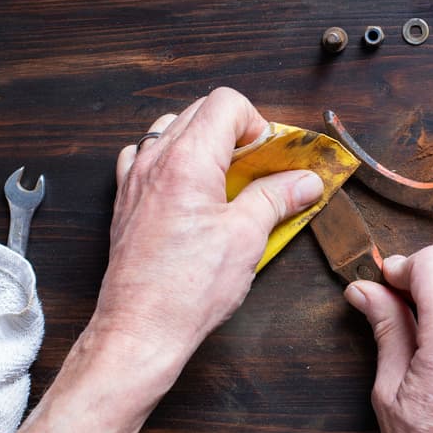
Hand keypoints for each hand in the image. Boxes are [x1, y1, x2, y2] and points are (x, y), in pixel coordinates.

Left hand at [0, 88, 324, 432]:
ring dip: (205, 143)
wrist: (141, 330)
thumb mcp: (248, 237)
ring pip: (173, 130)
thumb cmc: (188, 289)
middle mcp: (155, 160)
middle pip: (200, 111)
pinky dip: (174, 162)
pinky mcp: (126, 201)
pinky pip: (148, 157)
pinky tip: (192, 193)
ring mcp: (135, 179)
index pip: (226, 103)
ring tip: (227, 179)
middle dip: (237, 131)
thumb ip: (278, 197)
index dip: (257, 123)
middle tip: (260, 167)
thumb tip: (306, 181)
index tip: (271, 156)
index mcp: (188, 160)